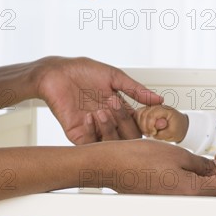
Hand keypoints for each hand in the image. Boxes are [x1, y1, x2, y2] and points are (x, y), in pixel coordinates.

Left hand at [33, 57, 162, 143]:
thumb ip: (136, 90)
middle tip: (118, 106)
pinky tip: (90, 116)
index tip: (155, 119)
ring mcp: (94, 129)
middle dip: (127, 124)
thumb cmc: (82, 71)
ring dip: (110, 129)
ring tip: (102, 110)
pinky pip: (90, 144)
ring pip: (111, 144)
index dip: (148, 124)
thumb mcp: (114, 77)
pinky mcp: (77, 133)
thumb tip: (159, 99)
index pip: (139, 124)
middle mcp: (109, 121)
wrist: (57, 72)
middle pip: (128, 138)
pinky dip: (93, 132)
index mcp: (119, 110)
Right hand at [87, 140, 215, 194]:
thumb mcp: (177, 153)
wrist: (110, 166)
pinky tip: (196, 163)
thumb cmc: (137, 158)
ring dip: (214, 173)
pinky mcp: (166, 196)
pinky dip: (199, 177)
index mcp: (191, 190)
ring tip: (214, 156)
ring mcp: (174, 199)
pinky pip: (190, 188)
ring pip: (205, 189)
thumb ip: (201, 162)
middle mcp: (184, 200)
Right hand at [134, 105, 188, 141]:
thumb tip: (156, 128)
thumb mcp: (174, 132)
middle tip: (150, 134)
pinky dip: (138, 124)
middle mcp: (157, 106)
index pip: (151, 115)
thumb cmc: (177, 128)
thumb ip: (165, 131)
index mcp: (165, 109)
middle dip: (144, 127)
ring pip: (138, 114)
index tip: (154, 133)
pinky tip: (145, 130)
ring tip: (148, 132)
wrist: (179, 126)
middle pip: (142, 114)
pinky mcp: (146, 111)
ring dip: (140, 125)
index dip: (150, 126)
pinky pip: (137, 116)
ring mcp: (150, 108)